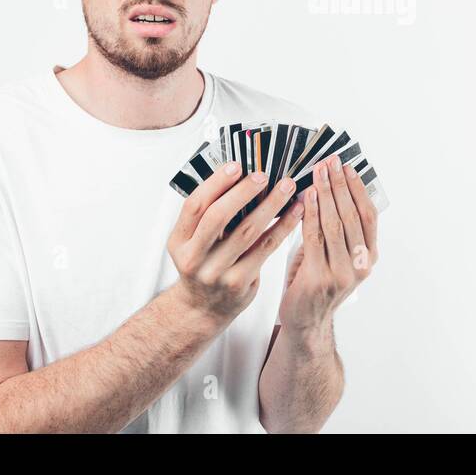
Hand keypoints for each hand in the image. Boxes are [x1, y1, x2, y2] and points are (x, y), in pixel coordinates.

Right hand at [167, 163, 303, 324]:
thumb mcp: (192, 242)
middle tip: (263, 174)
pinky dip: (283, 226)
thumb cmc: (203, 264)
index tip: (236, 165)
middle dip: (242, 192)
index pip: (194, 206)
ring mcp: (217, 273)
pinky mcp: (240, 283)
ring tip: (288, 186)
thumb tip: (239, 174)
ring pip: (247, 232)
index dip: (215, 183)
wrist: (203, 309)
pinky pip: (266, 248)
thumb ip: (208, 215)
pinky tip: (296, 211)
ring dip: (271, 205)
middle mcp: (194, 258)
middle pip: (218, 218)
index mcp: (179, 241)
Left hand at [277, 154, 379, 333]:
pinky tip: (308, 195)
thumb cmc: (316, 284)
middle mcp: (360, 265)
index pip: (369, 215)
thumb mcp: (335, 256)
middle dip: (341, 184)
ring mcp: (342, 273)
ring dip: (327, 193)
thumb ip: (336, 230)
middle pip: (352, 215)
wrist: (305, 323)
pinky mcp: (320, 278)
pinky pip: (316, 237)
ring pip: (335, 223)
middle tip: (331, 162)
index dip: (358, 189)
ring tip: (319, 172)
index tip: (347, 167)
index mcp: (368, 257)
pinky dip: (312, 213)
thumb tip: (329, 189)